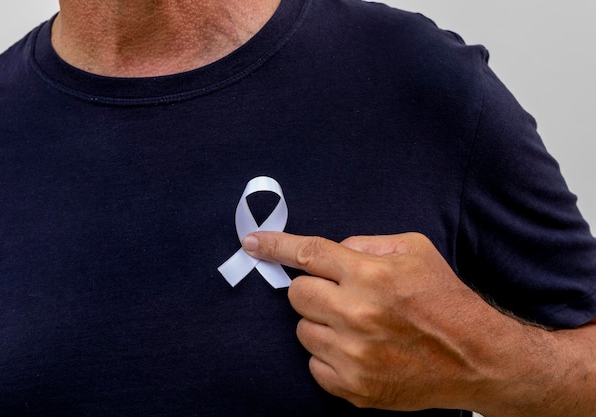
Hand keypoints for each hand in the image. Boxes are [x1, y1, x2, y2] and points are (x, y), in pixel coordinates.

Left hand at [242, 231, 505, 410]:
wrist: (476, 358)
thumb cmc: (444, 299)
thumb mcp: (414, 250)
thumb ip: (366, 243)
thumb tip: (331, 253)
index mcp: (371, 275)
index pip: (307, 254)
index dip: (274, 245)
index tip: (252, 243)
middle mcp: (357, 315)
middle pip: (297, 295)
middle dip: (312, 289)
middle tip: (338, 294)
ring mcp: (353, 356)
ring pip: (302, 330)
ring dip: (322, 324)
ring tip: (356, 325)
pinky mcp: (354, 388)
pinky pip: (314, 365)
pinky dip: (328, 355)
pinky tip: (357, 350)